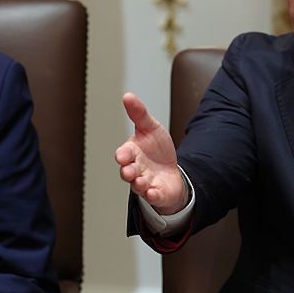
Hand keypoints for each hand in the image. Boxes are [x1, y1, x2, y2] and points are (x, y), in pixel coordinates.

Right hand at [115, 92, 186, 214]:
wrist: (171, 171)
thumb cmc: (156, 150)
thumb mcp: (150, 128)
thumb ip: (139, 114)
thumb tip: (128, 96)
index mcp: (132, 152)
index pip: (123, 154)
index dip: (122, 155)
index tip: (122, 156)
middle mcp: (136, 169)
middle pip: (127, 172)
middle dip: (127, 171)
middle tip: (129, 171)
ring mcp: (145, 182)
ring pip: (138, 185)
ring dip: (139, 184)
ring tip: (141, 181)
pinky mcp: (157, 193)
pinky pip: (153, 196)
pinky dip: (153, 195)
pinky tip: (154, 192)